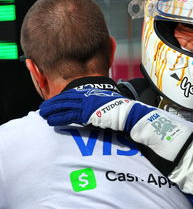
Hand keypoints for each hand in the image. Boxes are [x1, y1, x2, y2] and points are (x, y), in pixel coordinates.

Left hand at [40, 87, 154, 130]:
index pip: (71, 94)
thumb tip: (94, 107)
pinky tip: (51, 121)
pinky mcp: (86, 114)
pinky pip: (68, 116)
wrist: (126, 112)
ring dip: (52, 111)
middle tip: (43, 108)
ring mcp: (86, 105)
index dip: (60, 98)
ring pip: (64, 106)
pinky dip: (58, 118)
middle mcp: (87, 97)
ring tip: (43, 115)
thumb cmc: (119, 109)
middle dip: (52, 104)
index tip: (52, 101)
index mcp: (91, 93)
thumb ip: (98, 102)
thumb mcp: (107, 101)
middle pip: (65, 99)